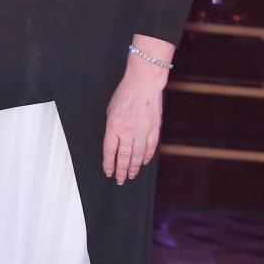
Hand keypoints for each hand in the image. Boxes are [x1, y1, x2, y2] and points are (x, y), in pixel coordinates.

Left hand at [102, 59, 165, 183]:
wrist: (143, 83)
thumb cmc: (125, 94)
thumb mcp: (111, 110)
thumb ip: (112, 127)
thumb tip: (114, 142)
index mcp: (113, 126)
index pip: (109, 151)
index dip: (109, 164)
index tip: (109, 172)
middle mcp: (127, 131)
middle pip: (124, 156)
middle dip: (121, 170)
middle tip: (120, 180)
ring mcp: (142, 130)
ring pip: (137, 155)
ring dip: (134, 167)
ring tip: (131, 175)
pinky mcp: (154, 128)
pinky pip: (150, 147)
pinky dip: (146, 156)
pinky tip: (143, 162)